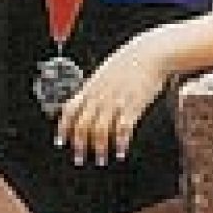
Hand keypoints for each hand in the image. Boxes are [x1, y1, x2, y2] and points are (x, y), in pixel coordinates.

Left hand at [56, 36, 171, 164]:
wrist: (151, 52)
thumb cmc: (130, 62)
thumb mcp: (105, 72)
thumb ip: (94, 89)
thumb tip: (85, 102)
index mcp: (91, 88)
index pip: (70, 110)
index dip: (63, 127)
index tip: (60, 142)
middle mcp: (100, 96)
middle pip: (83, 124)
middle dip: (79, 144)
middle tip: (80, 160)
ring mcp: (116, 100)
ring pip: (100, 129)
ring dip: (99, 147)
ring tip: (101, 160)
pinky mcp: (133, 104)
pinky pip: (123, 127)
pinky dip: (120, 142)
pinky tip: (120, 152)